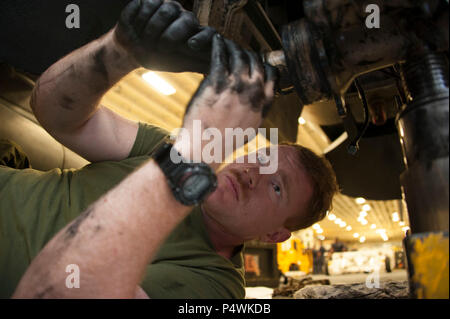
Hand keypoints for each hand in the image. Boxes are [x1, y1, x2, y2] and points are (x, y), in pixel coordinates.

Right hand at [114, 0, 215, 72]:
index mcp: (196, 36)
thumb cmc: (159, 59)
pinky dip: (140, 17)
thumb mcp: (178, 64)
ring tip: (143, 39)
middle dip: (171, 35)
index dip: (202, 38)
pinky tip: (136, 26)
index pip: (208, 33)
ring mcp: (169, 8)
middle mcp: (185, 19)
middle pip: (187, 18)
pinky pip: (149, 3)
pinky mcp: (153, 1)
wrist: (132, 51)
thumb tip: (216, 69)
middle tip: (159, 47)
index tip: (192, 45)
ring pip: (167, 9)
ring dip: (151, 28)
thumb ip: (198, 64)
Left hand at [175, 34, 277, 168]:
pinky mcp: (217, 83)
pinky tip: (215, 41)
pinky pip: (221, 56)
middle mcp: (253, 92)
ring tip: (227, 44)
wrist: (204, 148)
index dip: (263, 65)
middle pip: (255, 62)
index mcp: (263, 104)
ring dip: (233, 47)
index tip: (255, 62)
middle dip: (248, 54)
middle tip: (239, 51)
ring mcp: (236, 86)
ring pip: (239, 56)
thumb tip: (258, 103)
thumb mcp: (250, 129)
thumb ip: (257, 112)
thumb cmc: (224, 141)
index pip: (272, 74)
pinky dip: (219, 45)